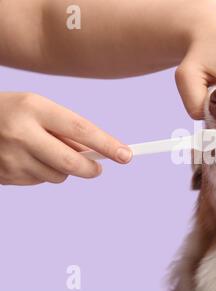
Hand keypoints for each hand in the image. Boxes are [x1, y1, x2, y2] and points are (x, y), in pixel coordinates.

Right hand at [0, 92, 131, 185]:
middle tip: (98, 168)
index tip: (127, 155)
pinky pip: (39, 181)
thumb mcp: (38, 108)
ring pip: (57, 176)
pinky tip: (27, 158)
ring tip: (45, 151)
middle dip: (91, 168)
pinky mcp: (3, 176)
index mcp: (33, 107)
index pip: (80, 129)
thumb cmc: (11, 111)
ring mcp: (9, 158)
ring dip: (62, 169)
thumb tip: (100, 151)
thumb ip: (67, 129)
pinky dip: (42, 173)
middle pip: (71, 163)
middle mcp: (20, 133)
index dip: (106, 144)